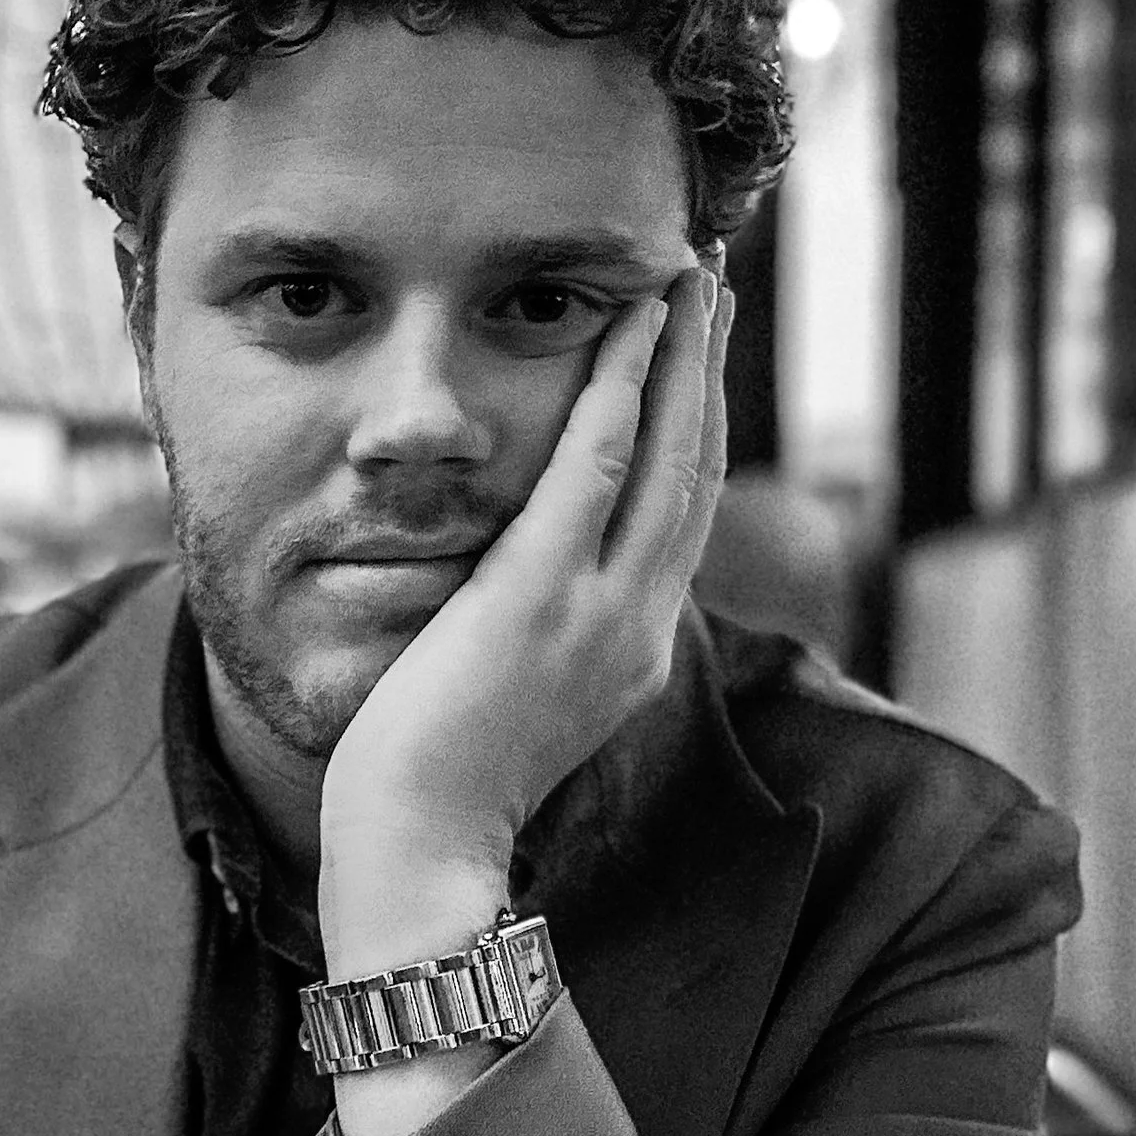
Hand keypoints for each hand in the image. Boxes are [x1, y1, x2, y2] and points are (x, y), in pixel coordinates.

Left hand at [315, 267, 729, 1135]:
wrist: (417, 857)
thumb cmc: (435, 795)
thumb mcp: (508, 707)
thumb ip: (531, 643)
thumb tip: (513, 593)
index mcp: (629, 653)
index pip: (678, 521)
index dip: (695, 434)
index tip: (697, 363)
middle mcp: (636, 628)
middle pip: (695, 475)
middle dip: (710, 375)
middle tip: (718, 288)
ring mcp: (597, 612)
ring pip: (667, 457)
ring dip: (686, 358)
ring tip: (695, 278)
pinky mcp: (538, 598)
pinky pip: (593, 469)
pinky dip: (620, 388)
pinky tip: (632, 323)